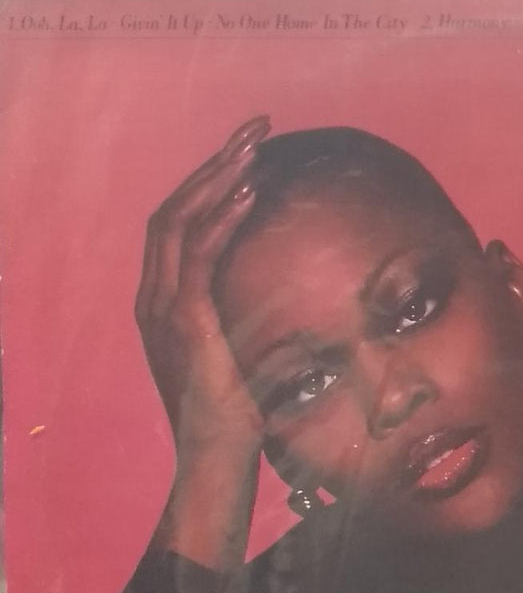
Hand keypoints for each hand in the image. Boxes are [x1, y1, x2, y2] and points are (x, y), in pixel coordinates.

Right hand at [135, 116, 268, 452]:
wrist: (216, 463)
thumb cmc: (237, 421)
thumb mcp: (242, 362)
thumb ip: (251, 327)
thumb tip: (299, 312)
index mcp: (164, 307)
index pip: (176, 229)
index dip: (207, 188)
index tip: (247, 159)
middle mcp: (154, 301)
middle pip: (172, 212)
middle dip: (213, 164)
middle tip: (255, 129)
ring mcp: (164, 310)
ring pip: (180, 221)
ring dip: (218, 176)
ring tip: (254, 143)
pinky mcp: (186, 322)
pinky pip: (199, 254)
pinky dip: (223, 217)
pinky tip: (251, 190)